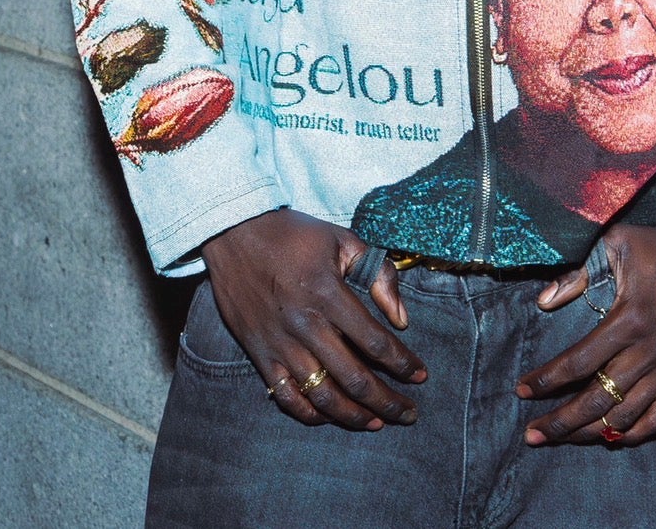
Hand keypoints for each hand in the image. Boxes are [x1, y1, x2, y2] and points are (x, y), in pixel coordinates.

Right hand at [202, 210, 426, 430]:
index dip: (403, 363)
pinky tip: (331, 417)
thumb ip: (378, 274)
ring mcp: (280, 343)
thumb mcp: (342, 240)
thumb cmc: (294, 234)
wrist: (234, 234)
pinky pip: (287, 397)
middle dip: (387, 401)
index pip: (375, 342)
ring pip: (323, 395)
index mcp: (328, 294)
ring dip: (354, 415)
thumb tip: (401, 318)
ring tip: (376, 423)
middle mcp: (305, 325)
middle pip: (354, 378)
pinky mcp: (260, 354)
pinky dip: (311, 413)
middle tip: (408, 414)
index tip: (421, 375)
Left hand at [515, 225, 655, 448]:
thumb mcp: (618, 244)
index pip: (579, 362)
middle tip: (532, 434)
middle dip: (561, 421)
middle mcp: (648, 353)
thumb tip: (544, 301)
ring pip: (625, 417)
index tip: (522, 390)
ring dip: (590, 432)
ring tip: (563, 438)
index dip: (547, 380)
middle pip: (598, 400)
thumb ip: (579, 273)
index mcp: (628, 320)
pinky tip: (612, 437)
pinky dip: (635, 434)